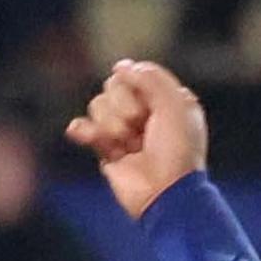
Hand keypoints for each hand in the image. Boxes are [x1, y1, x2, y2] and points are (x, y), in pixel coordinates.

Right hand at [66, 60, 207, 220]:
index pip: (135, 75)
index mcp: (165, 102)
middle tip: (139, 126)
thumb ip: (150, 75)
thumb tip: (121, 68)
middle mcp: (145, 115)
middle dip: (123, 105)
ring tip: (129, 145)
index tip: (150, 106)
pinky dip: (83, 130)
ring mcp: (124, 133)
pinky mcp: (107, 152)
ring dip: (111, 124)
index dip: (138, 86)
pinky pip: (84, 128)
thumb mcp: (175, 103)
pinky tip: (84, 134)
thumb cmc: (176, 150)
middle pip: (113, 87)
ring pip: (98, 105)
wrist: (164, 192)